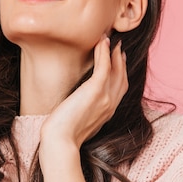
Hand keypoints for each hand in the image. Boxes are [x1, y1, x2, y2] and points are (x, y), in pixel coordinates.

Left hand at [40, 34, 127, 149]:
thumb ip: (85, 112)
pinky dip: (104, 53)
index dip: (121, 73)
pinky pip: (104, 67)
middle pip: (122, 77)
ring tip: (109, 39)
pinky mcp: (95, 91)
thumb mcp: (80, 122)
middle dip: (120, 60)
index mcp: (107, 112)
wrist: (60, 141)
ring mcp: (105, 98)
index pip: (120, 89)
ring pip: (115, 70)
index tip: (117, 60)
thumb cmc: (63, 135)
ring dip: (112, 52)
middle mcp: (110, 104)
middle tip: (117, 46)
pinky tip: (102, 42)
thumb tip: (78, 106)